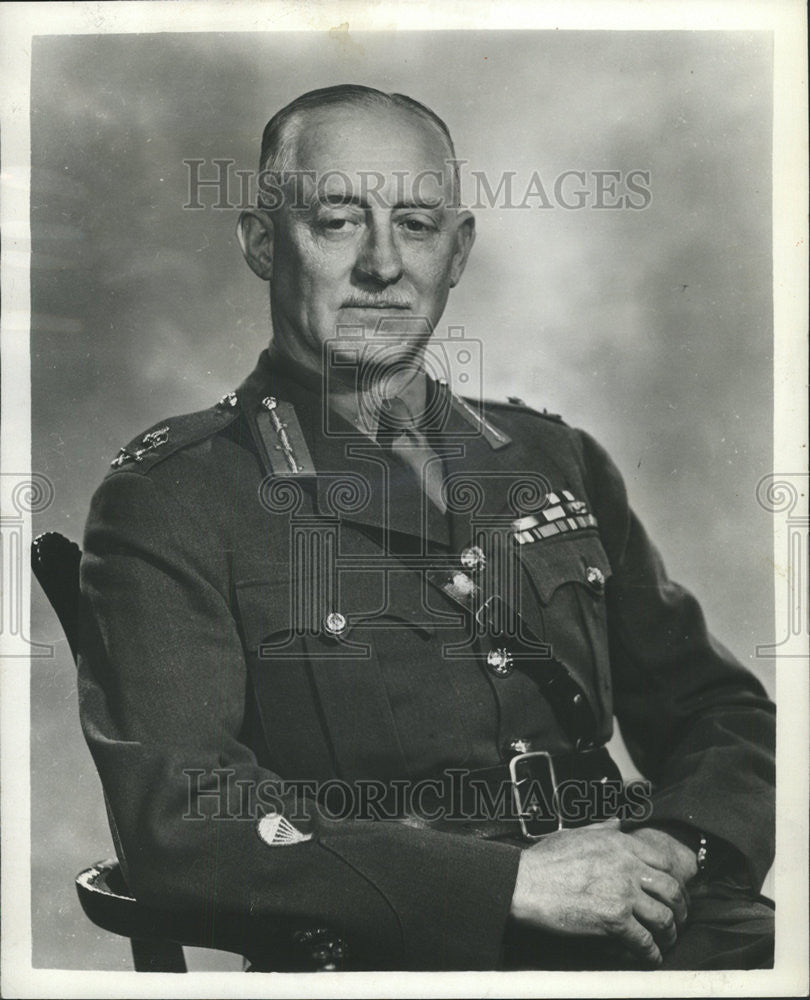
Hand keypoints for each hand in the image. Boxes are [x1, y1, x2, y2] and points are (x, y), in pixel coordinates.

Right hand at [509, 817, 688, 965]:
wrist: (525, 882)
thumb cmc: (545, 859)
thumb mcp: (576, 833)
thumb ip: (603, 828)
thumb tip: (618, 822)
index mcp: (619, 844)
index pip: (663, 861)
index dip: (674, 879)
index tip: (673, 891)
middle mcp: (626, 866)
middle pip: (672, 889)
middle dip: (681, 907)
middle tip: (678, 918)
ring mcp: (622, 893)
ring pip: (663, 917)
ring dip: (669, 933)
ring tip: (666, 940)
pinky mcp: (614, 920)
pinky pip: (645, 941)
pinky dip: (652, 953)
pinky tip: (650, 956)